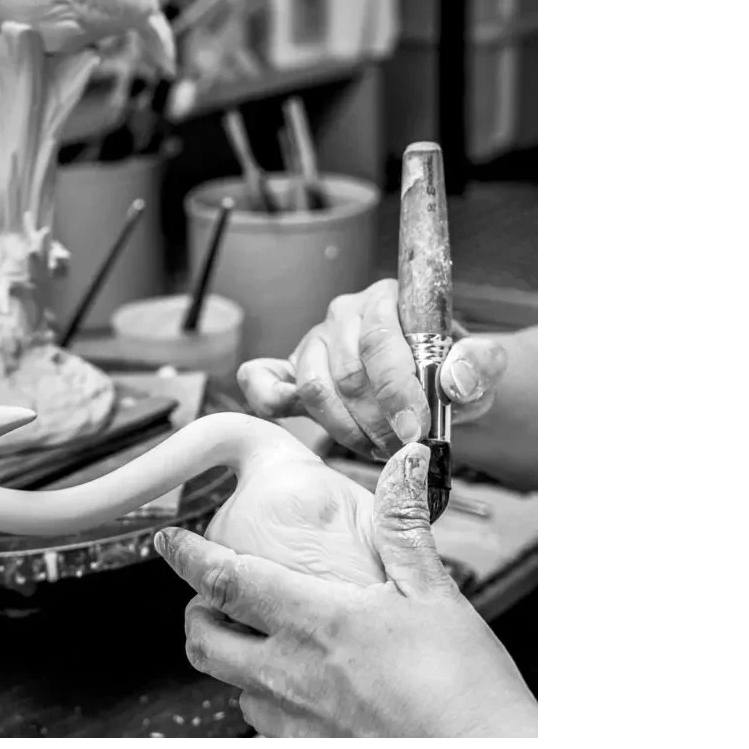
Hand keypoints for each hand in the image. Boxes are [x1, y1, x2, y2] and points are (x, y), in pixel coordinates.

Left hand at [154, 441, 538, 740]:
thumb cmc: (464, 686)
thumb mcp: (435, 593)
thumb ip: (404, 528)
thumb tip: (405, 466)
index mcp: (315, 622)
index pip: (224, 579)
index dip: (187, 555)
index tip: (168, 537)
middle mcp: (292, 675)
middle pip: (204, 641)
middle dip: (196, 613)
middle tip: (210, 596)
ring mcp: (297, 723)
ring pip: (233, 688)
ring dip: (234, 661)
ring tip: (259, 643)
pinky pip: (266, 729)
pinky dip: (268, 704)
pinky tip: (299, 694)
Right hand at [237, 278, 508, 457]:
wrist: (435, 386)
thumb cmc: (452, 374)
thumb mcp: (480, 368)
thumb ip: (478, 366)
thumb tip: (453, 381)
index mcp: (387, 298)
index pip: (380, 342)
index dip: (396, 392)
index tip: (415, 431)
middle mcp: (345, 314)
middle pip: (347, 373)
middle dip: (377, 421)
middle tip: (403, 450)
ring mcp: (315, 340)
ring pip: (315, 388)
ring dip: (347, 429)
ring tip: (379, 449)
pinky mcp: (293, 369)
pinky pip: (267, 380)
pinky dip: (269, 398)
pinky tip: (289, 414)